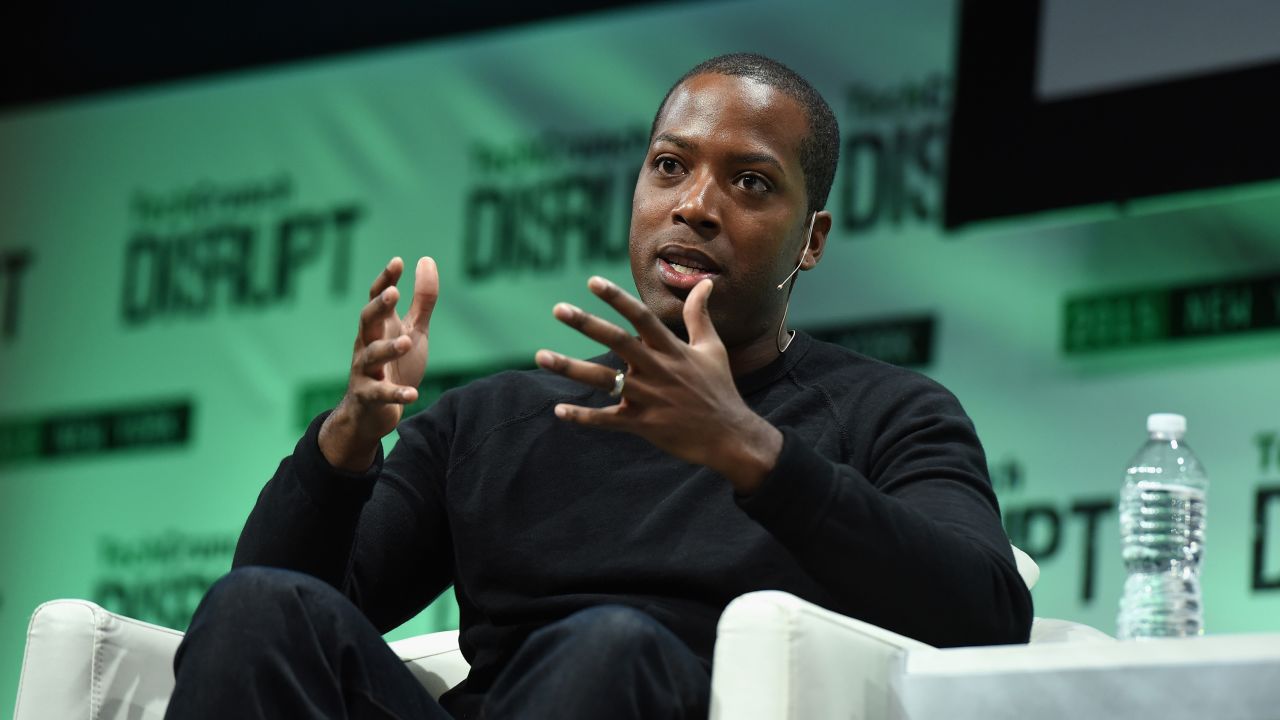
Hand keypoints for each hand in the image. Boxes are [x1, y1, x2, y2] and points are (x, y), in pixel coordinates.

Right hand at [319, 256, 438, 470]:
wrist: (372, 413)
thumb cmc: (394, 365)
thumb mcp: (413, 330)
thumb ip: (422, 301)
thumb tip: (427, 260)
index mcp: (379, 327)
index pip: (377, 298)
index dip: (385, 280)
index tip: (397, 262)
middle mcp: (367, 344)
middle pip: (367, 321)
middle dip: (378, 307)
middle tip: (393, 294)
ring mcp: (365, 371)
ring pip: (371, 356)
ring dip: (388, 348)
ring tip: (406, 342)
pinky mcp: (368, 397)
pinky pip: (380, 394)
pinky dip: (396, 393)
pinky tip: (413, 394)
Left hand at [535, 276, 781, 493]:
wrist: (730, 437)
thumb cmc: (719, 389)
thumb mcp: (712, 348)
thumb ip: (699, 315)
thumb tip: (704, 283)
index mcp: (672, 350)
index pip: (641, 318)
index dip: (617, 299)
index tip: (592, 281)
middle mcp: (657, 370)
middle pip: (618, 342)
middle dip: (587, 324)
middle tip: (558, 309)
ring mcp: (649, 398)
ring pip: (604, 380)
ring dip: (571, 368)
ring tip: (541, 356)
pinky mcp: (643, 425)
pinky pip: (607, 420)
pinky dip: (583, 417)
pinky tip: (559, 410)